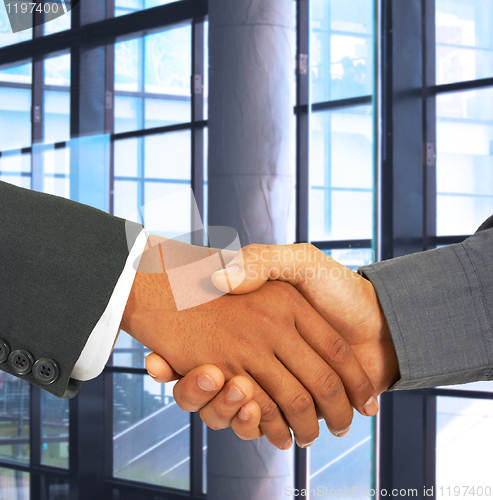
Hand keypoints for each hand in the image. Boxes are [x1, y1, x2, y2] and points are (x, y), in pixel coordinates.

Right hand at [123, 237, 378, 448]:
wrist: (382, 323)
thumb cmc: (338, 289)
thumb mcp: (299, 263)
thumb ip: (261, 262)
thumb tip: (218, 276)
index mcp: (248, 326)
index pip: (199, 349)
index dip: (174, 359)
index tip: (155, 363)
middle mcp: (254, 357)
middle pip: (209, 387)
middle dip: (195, 392)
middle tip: (204, 378)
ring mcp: (271, 383)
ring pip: (231, 410)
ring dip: (226, 413)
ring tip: (241, 397)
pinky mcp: (291, 406)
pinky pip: (263, 425)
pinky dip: (258, 428)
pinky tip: (269, 422)